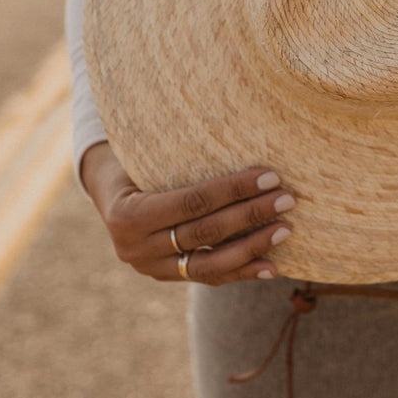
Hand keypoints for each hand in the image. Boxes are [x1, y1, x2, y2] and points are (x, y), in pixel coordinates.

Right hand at [80, 142, 293, 284]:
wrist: (110, 194)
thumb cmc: (136, 162)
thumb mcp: (144, 152)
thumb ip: (179, 152)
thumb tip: (242, 120)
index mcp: (127, 213)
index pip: (192, 201)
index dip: (234, 190)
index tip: (270, 177)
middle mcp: (134, 247)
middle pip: (204, 232)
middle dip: (250, 215)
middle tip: (287, 199)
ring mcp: (149, 268)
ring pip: (209, 264)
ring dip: (252, 247)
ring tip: (285, 230)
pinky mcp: (166, 277)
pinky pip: (208, 278)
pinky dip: (241, 272)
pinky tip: (271, 267)